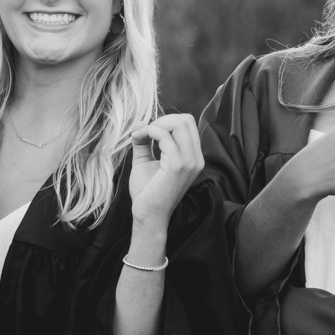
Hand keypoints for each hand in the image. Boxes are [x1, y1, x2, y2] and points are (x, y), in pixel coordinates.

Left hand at [125, 114, 205, 239]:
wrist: (147, 215)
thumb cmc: (148, 192)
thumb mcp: (146, 161)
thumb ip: (144, 141)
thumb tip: (139, 122)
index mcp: (193, 157)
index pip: (188, 125)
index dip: (166, 121)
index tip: (147, 131)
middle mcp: (196, 159)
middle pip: (186, 120)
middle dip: (162, 119)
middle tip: (144, 132)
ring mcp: (190, 162)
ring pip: (179, 123)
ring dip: (156, 124)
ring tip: (140, 135)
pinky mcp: (178, 165)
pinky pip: (165, 136)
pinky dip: (149, 131)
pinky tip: (139, 138)